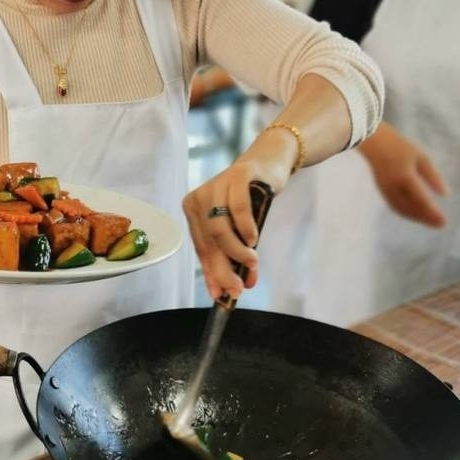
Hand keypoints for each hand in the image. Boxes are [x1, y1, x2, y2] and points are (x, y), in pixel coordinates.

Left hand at [183, 131, 292, 300]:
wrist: (267, 164)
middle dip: (224, 269)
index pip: (201, 248)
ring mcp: (215, 185)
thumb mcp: (238, 229)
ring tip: (251, 261)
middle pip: (208, 242)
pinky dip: (245, 227)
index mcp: (193, 210)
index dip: (210, 273)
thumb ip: (233, 255)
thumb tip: (235, 289)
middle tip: (239, 288)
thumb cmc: (249, 199)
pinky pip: (236, 208)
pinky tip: (253, 239)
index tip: (221, 295)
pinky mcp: (236, 177)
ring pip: (218, 228)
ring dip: (236, 250)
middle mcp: (199, 198)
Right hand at [361, 126, 447, 227]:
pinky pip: (395, 206)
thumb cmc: (400, 147)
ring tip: (430, 222)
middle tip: (441, 225)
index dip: (432, 212)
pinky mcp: (382, 191)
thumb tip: (445, 194)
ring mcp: (386, 190)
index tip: (444, 221)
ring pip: (402, 210)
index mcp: (405, 178)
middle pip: (411, 209)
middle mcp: (394, 188)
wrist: (374, 143)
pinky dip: (407, 213)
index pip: (421, 200)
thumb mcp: (421, 157)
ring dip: (416, 218)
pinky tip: (415, 214)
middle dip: (426, 218)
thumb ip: (432, 176)